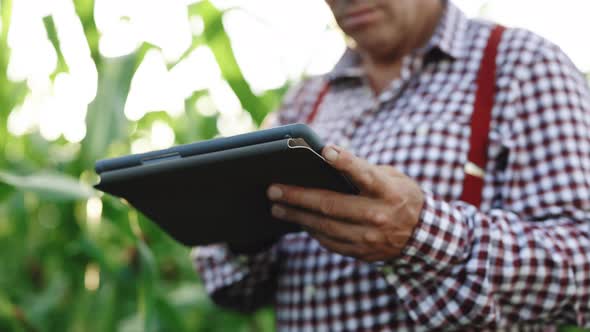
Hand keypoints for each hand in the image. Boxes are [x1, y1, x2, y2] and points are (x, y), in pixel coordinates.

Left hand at [267, 145, 423, 261]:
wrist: (423, 236)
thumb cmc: (401, 196)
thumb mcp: (392, 177)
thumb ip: (364, 170)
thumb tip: (327, 159)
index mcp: (388, 191)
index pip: (364, 174)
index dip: (345, 162)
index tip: (325, 150)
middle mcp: (379, 215)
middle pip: (331, 205)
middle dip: (298, 197)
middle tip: (273, 190)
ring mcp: (370, 237)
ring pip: (325, 227)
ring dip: (297, 216)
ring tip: (277, 207)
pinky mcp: (364, 253)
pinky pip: (330, 242)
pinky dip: (313, 231)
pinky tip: (299, 221)